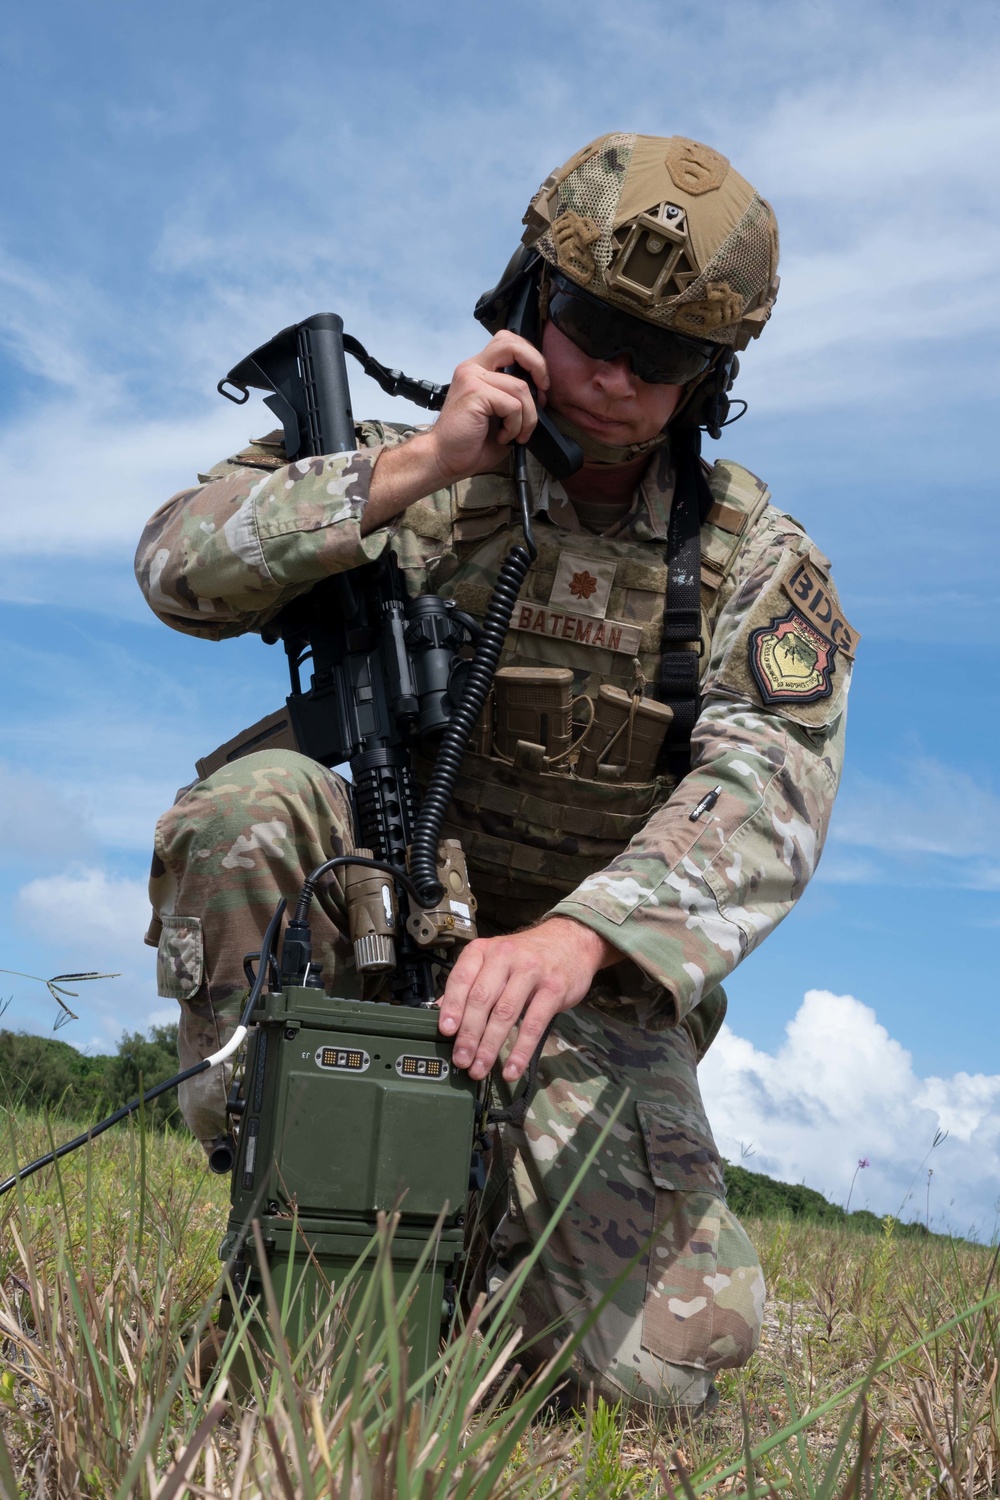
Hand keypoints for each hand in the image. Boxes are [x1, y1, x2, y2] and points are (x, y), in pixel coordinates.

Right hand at [362, 332, 547, 532]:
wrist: (445, 459)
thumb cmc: (471, 442)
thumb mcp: (500, 413)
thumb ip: (515, 397)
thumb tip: (541, 393)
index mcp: (479, 369)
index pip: (508, 343)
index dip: (531, 358)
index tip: (540, 385)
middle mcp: (473, 368)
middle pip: (513, 344)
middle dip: (537, 366)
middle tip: (541, 394)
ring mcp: (472, 378)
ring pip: (521, 387)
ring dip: (528, 417)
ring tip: (516, 434)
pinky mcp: (474, 392)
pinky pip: (513, 405)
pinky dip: (515, 425)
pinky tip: (503, 437)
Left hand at [437, 918, 621, 1081]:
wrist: (571, 940)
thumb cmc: (527, 955)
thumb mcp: (494, 959)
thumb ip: (469, 983)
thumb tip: (438, 1011)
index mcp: (485, 950)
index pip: (461, 978)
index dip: (451, 1007)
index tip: (445, 1031)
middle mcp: (506, 957)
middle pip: (481, 999)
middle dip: (468, 1034)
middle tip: (461, 1059)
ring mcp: (532, 972)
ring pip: (505, 1014)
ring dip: (490, 1046)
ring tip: (479, 1068)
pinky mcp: (554, 989)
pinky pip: (533, 1024)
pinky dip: (520, 1050)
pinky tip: (511, 1069)